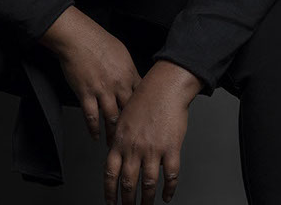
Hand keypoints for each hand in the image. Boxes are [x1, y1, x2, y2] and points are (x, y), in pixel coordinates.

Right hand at [40, 6, 142, 145]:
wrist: (78, 37)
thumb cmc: (97, 40)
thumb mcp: (121, 52)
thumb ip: (128, 69)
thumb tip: (132, 79)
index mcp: (129, 73)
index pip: (142, 98)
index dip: (143, 112)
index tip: (144, 123)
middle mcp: (118, 85)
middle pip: (129, 113)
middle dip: (132, 129)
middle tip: (133, 141)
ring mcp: (102, 91)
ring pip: (112, 119)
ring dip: (113, 134)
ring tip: (114, 145)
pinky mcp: (86, 94)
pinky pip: (91, 117)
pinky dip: (93, 129)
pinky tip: (94, 136)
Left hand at [103, 60, 202, 204]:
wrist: (165, 86)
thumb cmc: (145, 98)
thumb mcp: (124, 117)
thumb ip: (119, 137)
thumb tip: (113, 153)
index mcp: (121, 140)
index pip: (110, 173)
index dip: (109, 192)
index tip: (110, 203)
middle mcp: (134, 147)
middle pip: (128, 183)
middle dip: (127, 201)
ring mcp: (153, 149)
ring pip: (148, 184)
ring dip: (146, 200)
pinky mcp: (171, 149)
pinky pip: (170, 176)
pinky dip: (169, 189)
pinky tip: (167, 195)